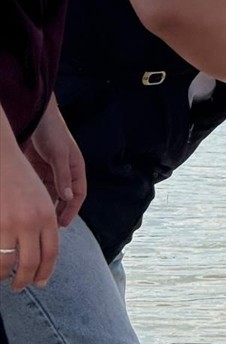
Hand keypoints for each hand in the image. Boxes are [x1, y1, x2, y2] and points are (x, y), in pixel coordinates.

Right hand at [0, 141, 59, 290]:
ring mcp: (9, 224)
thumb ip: (43, 223)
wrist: (2, 159)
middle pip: (31, 262)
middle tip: (19, 287)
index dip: (45, 271)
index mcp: (47, 217)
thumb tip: (40, 250)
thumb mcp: (40, 200)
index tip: (40, 282)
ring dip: (4, 275)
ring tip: (3, 279)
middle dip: (25, 279)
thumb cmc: (19, 179)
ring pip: (8, 261)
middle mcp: (30, 222)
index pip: (51, 252)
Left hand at [23, 97, 86, 226]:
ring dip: (46, 206)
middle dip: (59, 212)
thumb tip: (68, 197)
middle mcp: (65, 173)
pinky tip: (29, 205)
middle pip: (64, 198)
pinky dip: (35, 197)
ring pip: (50, 195)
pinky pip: (38, 188)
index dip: (72, 210)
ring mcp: (51, 172)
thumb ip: (63, 176)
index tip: (63, 223)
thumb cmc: (53, 132)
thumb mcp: (59, 155)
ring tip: (38, 219)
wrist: (37, 117)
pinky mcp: (39, 170)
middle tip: (50, 227)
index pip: (78, 195)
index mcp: (76, 169)